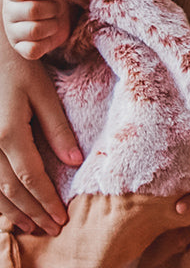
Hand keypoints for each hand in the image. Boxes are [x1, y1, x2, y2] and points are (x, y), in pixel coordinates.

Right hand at [0, 9, 81, 234]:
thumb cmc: (19, 68)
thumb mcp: (44, 94)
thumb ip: (58, 129)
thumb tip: (75, 162)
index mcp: (8, 133)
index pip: (31, 178)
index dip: (47, 200)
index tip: (63, 218)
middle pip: (9, 190)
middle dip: (32, 211)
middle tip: (52, 229)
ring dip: (10, 211)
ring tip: (31, 226)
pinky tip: (6, 207)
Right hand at [3, 0, 69, 59]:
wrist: (60, 15)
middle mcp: (8, 14)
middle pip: (33, 10)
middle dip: (52, 8)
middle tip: (55, 7)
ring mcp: (13, 34)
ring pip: (36, 30)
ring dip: (52, 24)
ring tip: (53, 20)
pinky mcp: (23, 50)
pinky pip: (34, 50)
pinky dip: (47, 43)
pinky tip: (49, 35)